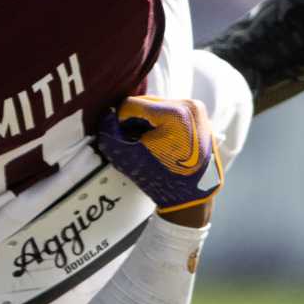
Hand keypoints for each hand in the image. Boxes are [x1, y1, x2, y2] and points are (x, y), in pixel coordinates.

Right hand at [94, 96, 222, 219]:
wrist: (193, 199)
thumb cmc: (163, 180)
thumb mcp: (130, 158)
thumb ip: (111, 136)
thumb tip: (104, 118)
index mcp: (175, 112)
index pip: (131, 105)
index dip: (119, 122)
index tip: (121, 139)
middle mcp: (190, 105)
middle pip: (146, 104)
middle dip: (135, 122)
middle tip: (134, 143)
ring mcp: (198, 112)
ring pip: (158, 108)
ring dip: (147, 123)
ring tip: (147, 144)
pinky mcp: (200, 119)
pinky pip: (171, 113)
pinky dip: (160, 125)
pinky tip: (159, 143)